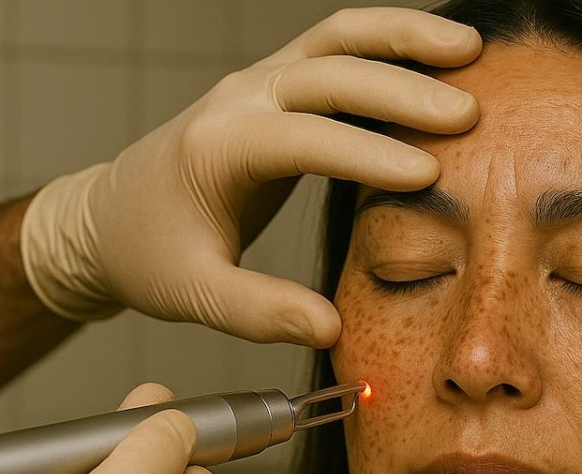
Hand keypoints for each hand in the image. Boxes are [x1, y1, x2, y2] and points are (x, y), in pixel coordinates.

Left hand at [20, 7, 480, 345]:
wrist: (107, 218)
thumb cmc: (149, 255)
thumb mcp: (193, 294)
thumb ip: (259, 312)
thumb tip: (329, 329)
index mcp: (219, 147)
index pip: (302, 138)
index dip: (366, 154)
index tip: (429, 176)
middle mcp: (239, 98)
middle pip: (328, 70)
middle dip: (402, 88)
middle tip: (469, 114)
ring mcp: (258, 84)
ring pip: (337, 37)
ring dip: (404, 37)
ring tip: (473, 49)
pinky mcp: (274, 86)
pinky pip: (336, 47)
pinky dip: (389, 43)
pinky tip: (440, 54)